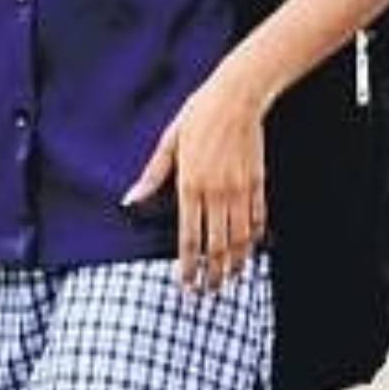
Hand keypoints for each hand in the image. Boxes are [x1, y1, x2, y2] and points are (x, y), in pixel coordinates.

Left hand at [126, 71, 270, 293]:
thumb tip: (130, 200)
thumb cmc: (199, 116)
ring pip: (240, 237)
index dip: (188, 265)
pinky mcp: (258, 182)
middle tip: (209, 292)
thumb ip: (152, 176)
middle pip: (217, 245)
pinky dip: (255, 238)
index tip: (185, 284)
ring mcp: (241, 189)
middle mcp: (217, 192)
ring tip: (230, 279)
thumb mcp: (169, 142)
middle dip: (213, 273)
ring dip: (235, 262)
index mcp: (191, 184)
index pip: (189, 237)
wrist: (237, 96)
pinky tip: (251, 250)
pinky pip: (258, 218)